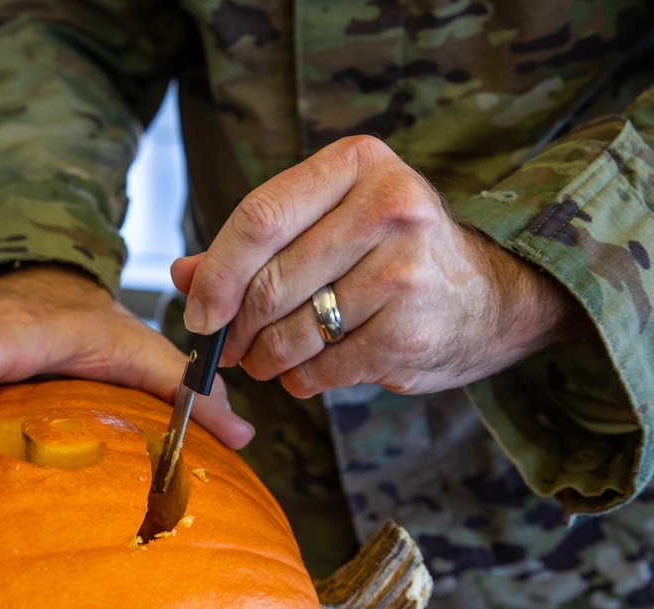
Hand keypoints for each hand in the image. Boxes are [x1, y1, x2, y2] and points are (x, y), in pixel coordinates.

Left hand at [171, 135, 584, 397]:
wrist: (490, 298)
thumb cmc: (392, 253)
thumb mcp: (330, 223)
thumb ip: (254, 244)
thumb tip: (182, 275)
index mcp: (358, 164)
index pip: (258, 218)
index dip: (216, 274)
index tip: (199, 312)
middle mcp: (389, 208)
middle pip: (269, 281)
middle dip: (236, 328)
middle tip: (229, 347)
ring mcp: (405, 271)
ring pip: (291, 332)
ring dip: (263, 359)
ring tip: (264, 361)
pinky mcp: (410, 332)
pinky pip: (322, 369)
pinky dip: (299, 379)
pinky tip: (304, 372)